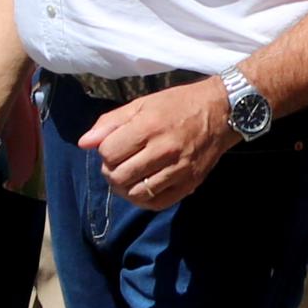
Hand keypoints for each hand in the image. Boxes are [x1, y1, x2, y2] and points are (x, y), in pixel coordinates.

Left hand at [81, 78, 240, 210]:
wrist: (222, 111)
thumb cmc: (178, 104)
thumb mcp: (142, 104)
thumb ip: (111, 123)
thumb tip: (84, 143)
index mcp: (148, 127)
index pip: (108, 153)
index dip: (105, 152)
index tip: (114, 147)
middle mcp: (163, 150)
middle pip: (119, 176)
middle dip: (111, 172)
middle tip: (118, 164)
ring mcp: (178, 169)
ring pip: (136, 194)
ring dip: (125, 188)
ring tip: (129, 177)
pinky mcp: (190, 183)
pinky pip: (157, 203)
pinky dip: (144, 200)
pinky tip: (143, 188)